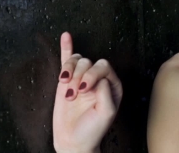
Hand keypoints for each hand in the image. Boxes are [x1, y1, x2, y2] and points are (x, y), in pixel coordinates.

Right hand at [52, 32, 122, 152]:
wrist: (73, 141)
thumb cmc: (92, 130)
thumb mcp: (105, 113)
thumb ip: (105, 93)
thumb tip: (99, 79)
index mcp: (112, 85)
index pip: (103, 67)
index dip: (93, 75)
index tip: (84, 90)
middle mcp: (98, 79)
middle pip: (89, 62)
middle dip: (80, 76)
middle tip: (75, 93)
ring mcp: (81, 78)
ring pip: (77, 61)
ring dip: (69, 73)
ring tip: (67, 90)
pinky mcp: (67, 80)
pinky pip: (68, 58)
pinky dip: (66, 47)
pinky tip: (66, 36)